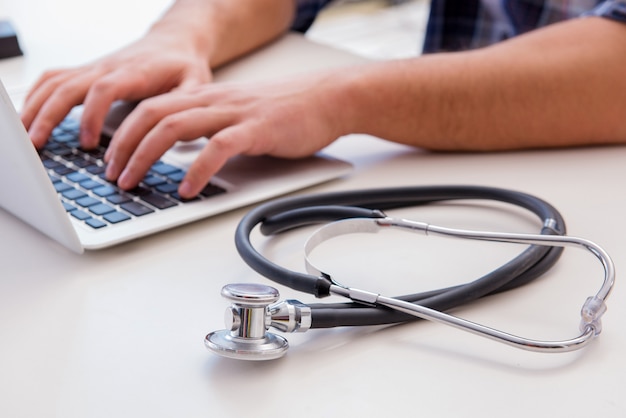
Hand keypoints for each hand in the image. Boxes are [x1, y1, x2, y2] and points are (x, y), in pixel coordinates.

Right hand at [21, 27, 211, 149]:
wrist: (175, 42)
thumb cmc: (185, 66)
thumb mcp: (196, 84)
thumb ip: (186, 104)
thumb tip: (177, 130)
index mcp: (135, 73)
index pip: (104, 89)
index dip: (91, 114)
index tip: (87, 143)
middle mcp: (108, 68)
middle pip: (69, 86)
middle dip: (50, 115)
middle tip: (39, 145)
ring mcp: (94, 69)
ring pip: (55, 83)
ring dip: (36, 108)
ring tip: (27, 138)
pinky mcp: (87, 72)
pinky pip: (53, 79)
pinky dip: (37, 96)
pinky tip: (29, 116)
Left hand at [104, 71, 349, 197]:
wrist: (330, 99)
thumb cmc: (289, 112)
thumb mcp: (240, 116)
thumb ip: (213, 131)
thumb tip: (188, 158)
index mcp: (208, 97)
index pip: (152, 108)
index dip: (124, 133)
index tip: (112, 158)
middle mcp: (214, 100)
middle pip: (152, 114)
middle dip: (123, 145)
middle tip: (112, 174)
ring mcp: (234, 113)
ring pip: (175, 126)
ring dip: (146, 155)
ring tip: (134, 181)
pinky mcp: (257, 129)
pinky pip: (218, 147)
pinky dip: (197, 169)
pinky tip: (187, 189)